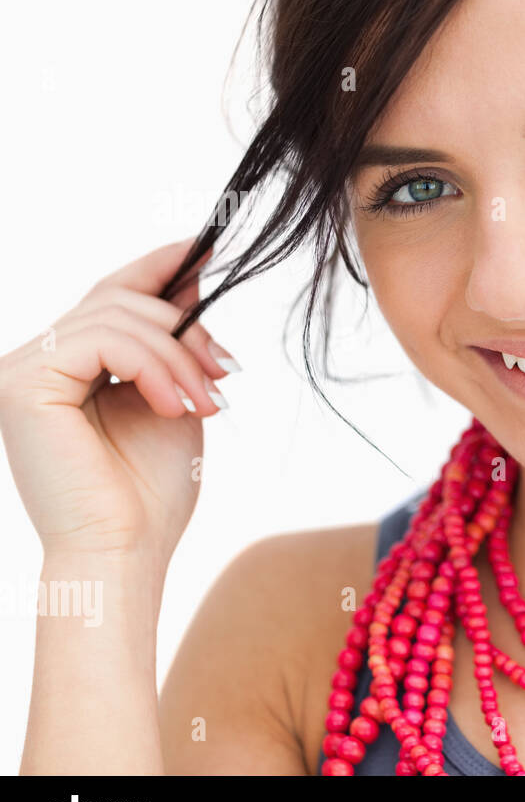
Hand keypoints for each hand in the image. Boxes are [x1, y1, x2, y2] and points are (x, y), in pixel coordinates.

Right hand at [0, 235, 237, 569]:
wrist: (124, 552)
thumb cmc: (148, 492)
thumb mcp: (174, 396)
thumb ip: (175, 343)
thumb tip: (193, 277)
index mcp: (70, 364)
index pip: (111, 294)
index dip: (158, 265)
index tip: (207, 249)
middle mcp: (38, 360)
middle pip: (118, 298)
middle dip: (185, 326)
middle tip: (225, 370)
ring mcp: (24, 369)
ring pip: (115, 317)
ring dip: (178, 355)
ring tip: (207, 402)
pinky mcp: (23, 383)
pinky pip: (101, 341)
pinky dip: (152, 365)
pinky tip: (176, 405)